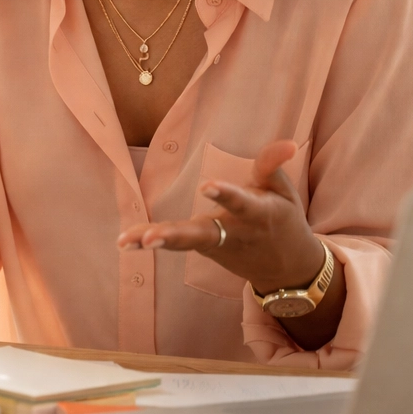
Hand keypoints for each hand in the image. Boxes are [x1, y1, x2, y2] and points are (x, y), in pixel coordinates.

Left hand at [117, 139, 325, 294]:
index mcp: (258, 215)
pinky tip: (124, 241)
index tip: (206, 186)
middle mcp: (233, 233)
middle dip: (175, 236)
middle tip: (150, 239)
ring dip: (155, 241)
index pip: (240, 203)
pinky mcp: (203, 249)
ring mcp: (215, 245)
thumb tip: (288, 143)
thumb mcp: (285, 192)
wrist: (288, 270)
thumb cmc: (283, 220)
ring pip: (184, 243)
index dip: (225, 194)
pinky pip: (176, 244)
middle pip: (201, 234)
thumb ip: (273, 165)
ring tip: (126, 241)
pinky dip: (150, 242)